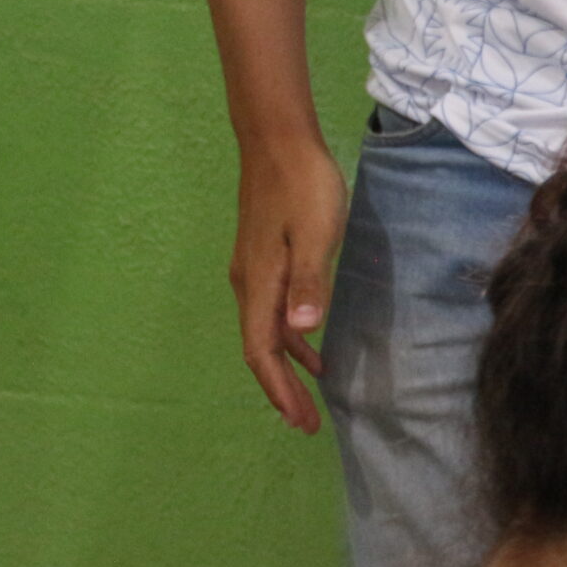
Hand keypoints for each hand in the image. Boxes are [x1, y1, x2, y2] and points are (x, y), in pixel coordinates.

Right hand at [228, 138, 346, 432]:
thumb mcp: (317, 234)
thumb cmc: (304, 186)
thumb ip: (310, 282)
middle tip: (306, 424)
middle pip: (260, 350)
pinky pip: (272, 314)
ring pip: (265, 333)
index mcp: (260, 284)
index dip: (280, 390)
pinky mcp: (264, 260)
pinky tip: (312, 350)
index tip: (301, 422)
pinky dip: (290, 339)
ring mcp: (254, 272)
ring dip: (286, 368)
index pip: (262, 352)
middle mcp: (249, 284)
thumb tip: (303, 331)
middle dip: (282, 389)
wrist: (279, 142)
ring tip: (309, 398)